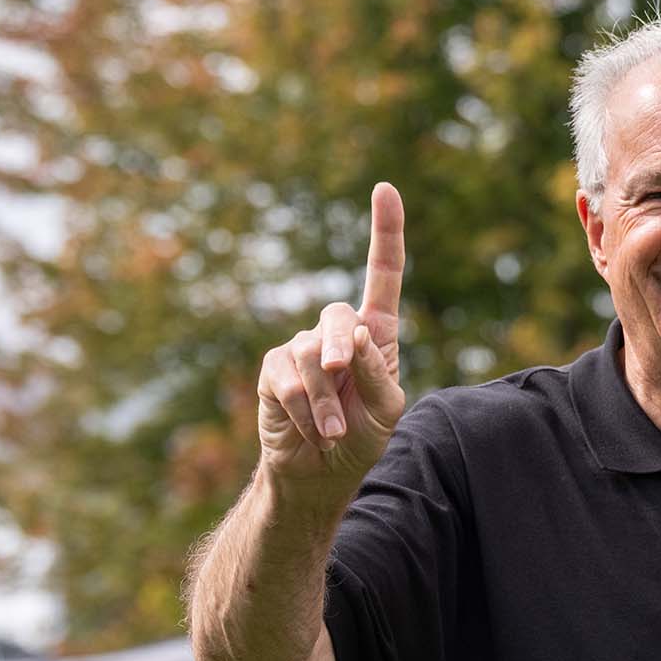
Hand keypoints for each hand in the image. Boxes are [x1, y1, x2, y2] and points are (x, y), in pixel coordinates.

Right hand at [257, 182, 408, 490]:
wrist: (321, 472)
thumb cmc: (362, 437)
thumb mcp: (386, 409)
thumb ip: (376, 372)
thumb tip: (356, 334)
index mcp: (377, 334)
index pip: (383, 275)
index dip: (385, 232)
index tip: (385, 189)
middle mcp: (339, 333)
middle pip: (340, 315)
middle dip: (344, 348)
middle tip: (343, 375)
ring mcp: (302, 348)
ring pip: (313, 356)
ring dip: (327, 401)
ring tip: (334, 431)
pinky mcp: (274, 369)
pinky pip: (288, 378)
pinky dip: (304, 408)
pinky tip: (312, 429)